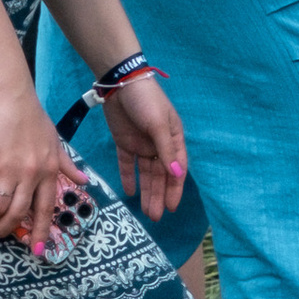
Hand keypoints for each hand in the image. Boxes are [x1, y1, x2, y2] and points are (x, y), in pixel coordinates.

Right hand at [0, 83, 86, 253]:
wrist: (11, 98)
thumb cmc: (33, 118)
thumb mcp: (55, 142)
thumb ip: (67, 164)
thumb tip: (84, 181)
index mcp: (49, 171)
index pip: (46, 208)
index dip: (39, 231)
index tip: (36, 250)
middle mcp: (32, 174)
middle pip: (18, 213)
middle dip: (4, 229)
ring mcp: (11, 169)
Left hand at [101, 70, 186, 221]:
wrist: (120, 82)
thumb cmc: (146, 100)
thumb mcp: (158, 125)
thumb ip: (166, 151)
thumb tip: (177, 175)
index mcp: (172, 139)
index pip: (176, 170)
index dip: (174, 189)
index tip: (171, 208)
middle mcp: (159, 145)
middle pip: (160, 176)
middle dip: (158, 196)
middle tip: (155, 217)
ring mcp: (142, 144)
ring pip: (145, 173)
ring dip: (146, 191)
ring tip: (145, 211)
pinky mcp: (124, 142)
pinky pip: (127, 164)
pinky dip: (128, 177)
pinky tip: (129, 192)